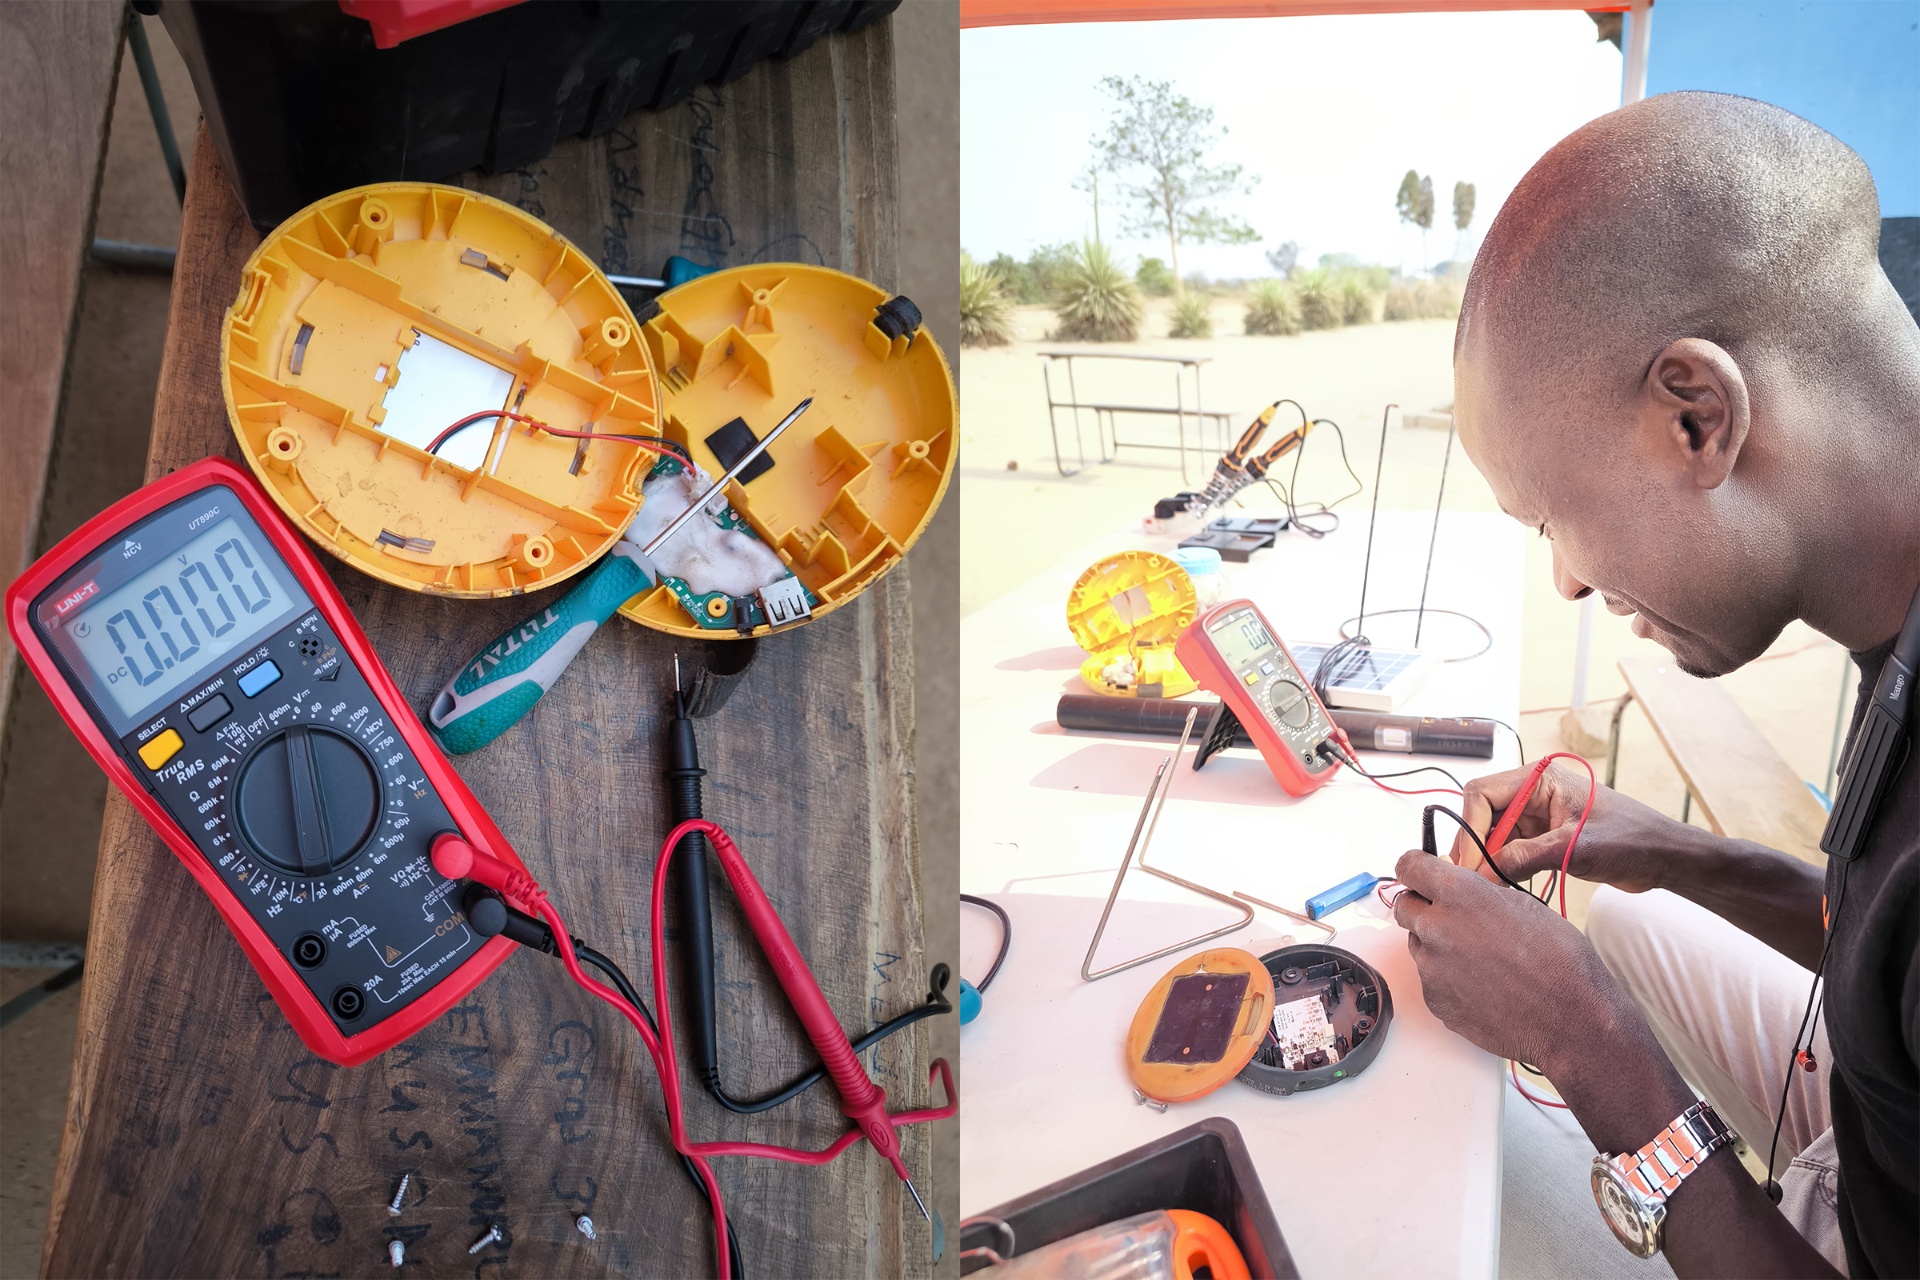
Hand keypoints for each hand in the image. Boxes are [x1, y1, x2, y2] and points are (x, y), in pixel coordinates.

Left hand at [1391, 849, 1633, 1070]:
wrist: (1570, 1019)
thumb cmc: (1558, 957)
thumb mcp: (1523, 905)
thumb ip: (1480, 894)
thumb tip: (1459, 892)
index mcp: (1458, 894)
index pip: (1409, 866)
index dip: (1415, 867)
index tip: (1421, 873)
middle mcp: (1435, 927)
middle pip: (1404, 906)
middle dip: (1423, 906)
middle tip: (1453, 918)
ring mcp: (1430, 968)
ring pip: (1418, 945)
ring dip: (1437, 945)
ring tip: (1479, 960)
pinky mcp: (1434, 1000)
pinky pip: (1431, 979)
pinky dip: (1448, 979)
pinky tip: (1482, 987)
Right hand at [1454, 762, 1677, 892]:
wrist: (1663, 856)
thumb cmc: (1629, 840)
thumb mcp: (1574, 849)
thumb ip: (1525, 857)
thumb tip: (1483, 874)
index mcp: (1539, 779)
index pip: (1482, 795)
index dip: (1471, 829)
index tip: (1470, 864)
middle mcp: (1531, 793)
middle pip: (1482, 814)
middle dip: (1475, 846)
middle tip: (1470, 880)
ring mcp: (1536, 816)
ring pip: (1493, 834)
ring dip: (1487, 859)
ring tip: (1484, 887)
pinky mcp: (1542, 837)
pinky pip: (1509, 849)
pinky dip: (1502, 867)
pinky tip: (1500, 886)